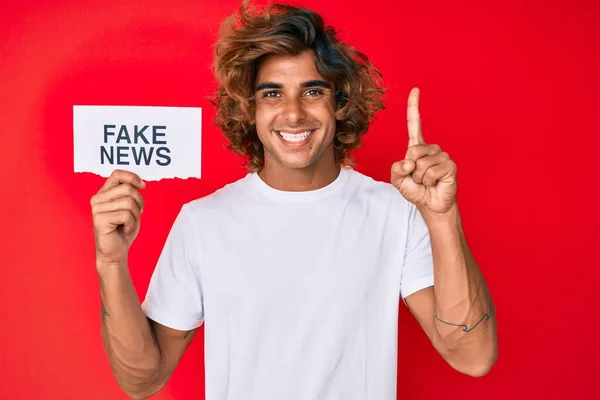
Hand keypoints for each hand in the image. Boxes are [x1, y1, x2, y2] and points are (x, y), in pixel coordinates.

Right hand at [91, 169, 145, 267]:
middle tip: (135, 215)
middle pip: (127, 188)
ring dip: (135, 215)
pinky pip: (126, 215)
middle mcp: (98, 199)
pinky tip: (123, 230)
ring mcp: (97, 209)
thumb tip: (141, 184)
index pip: (117, 174)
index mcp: (104, 193)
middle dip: (139, 202)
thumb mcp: (131, 208)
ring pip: (128, 202)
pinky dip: (131, 224)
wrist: (116, 252)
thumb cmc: (123, 230)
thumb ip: (132, 194)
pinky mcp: (99, 219)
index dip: (133, 177)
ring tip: (127, 224)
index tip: (143, 187)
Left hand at [391, 88, 457, 214]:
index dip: (414, 107)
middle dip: (410, 170)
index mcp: (417, 147)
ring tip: (426, 182)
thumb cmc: (416, 190)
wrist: (431, 204)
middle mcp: (430, 148)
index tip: (415, 89)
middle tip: (418, 178)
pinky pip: (431, 172)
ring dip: (419, 178)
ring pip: (421, 164)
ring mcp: (442, 156)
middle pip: (412, 151)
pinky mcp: (450, 165)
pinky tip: (435, 183)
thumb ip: (396, 169)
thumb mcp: (398, 180)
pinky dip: (428, 181)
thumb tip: (409, 162)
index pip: (414, 124)